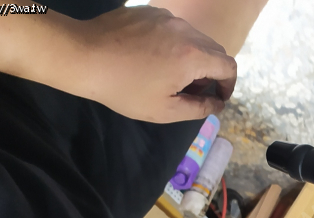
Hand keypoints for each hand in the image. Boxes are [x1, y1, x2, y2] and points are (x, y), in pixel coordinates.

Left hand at [70, 6, 236, 122]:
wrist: (84, 57)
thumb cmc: (125, 88)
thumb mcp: (164, 110)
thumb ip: (198, 108)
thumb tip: (218, 105)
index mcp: (193, 56)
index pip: (228, 66)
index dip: (229, 84)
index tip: (218, 97)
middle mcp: (185, 30)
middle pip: (214, 50)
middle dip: (211, 72)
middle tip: (192, 91)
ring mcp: (167, 17)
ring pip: (193, 37)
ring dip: (192, 57)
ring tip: (169, 74)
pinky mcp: (150, 11)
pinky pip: (173, 27)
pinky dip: (173, 43)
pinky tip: (151, 56)